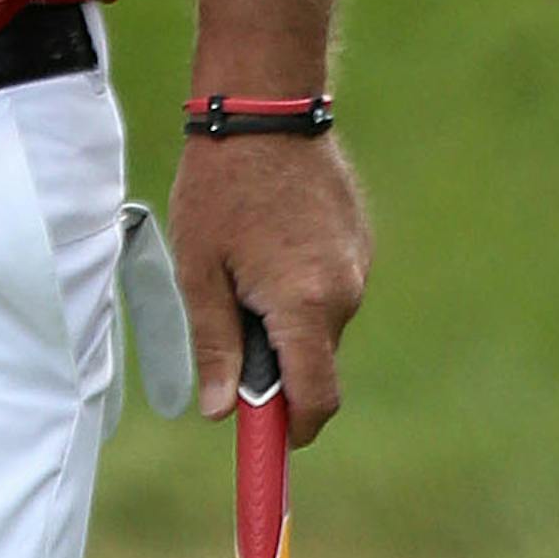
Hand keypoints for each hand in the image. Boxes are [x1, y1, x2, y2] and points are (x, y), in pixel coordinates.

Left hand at [168, 133, 370, 446]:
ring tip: (239, 262)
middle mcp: (344, 293)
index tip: (265, 448)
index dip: (291, 433)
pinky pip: (330, 288)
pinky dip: (299, 286)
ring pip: (320, 324)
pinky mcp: (359, 243)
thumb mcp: (199, 268)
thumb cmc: (220, 186)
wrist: (264, 109)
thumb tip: (223, 412)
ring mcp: (358, 266)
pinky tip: (265, 241)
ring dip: (284, 319)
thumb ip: (216, 344)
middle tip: (226, 318)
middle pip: (314, 363)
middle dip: (275, 364)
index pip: (315, 400)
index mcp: (304, 305)